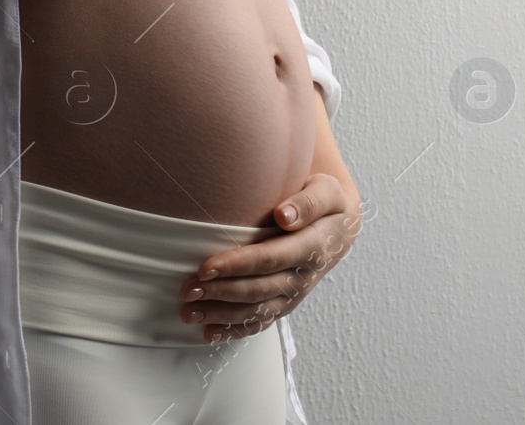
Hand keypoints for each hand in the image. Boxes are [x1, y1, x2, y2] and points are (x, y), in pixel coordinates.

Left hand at [177, 173, 361, 343]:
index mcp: (313, 247)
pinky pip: (260, 323)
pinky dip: (234, 331)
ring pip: (256, 311)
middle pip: (258, 289)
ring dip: (221, 314)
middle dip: (220, 292)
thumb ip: (308, 203)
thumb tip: (284, 215)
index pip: (270, 259)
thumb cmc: (324, 203)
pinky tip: (207, 333)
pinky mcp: (285, 304)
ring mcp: (294, 295)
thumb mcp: (326, 192)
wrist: (338, 228)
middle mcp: (303, 277)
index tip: (205, 266)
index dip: (237, 265)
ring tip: (188, 313)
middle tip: (186, 290)